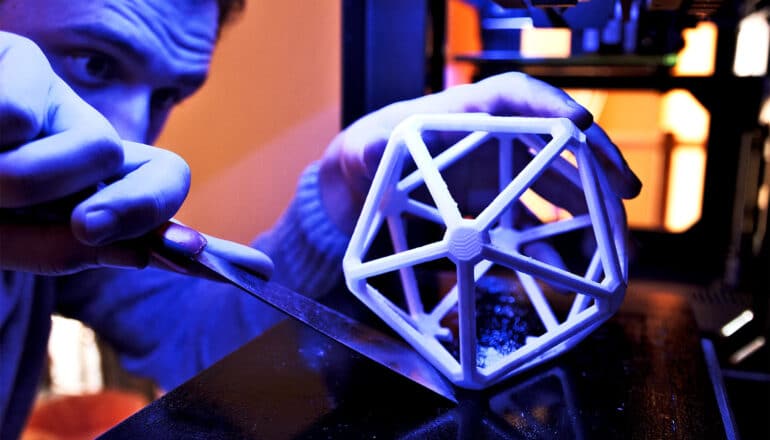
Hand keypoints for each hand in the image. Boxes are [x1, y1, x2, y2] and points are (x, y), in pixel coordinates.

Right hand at [0, 32, 189, 273]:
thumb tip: (139, 253)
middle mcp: (83, 132)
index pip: (162, 176)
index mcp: (94, 181)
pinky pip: (12, 116)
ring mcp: (53, 92)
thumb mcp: (9, 239)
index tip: (102, 230)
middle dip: (49, 186)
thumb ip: (62, 248)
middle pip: (106, 150)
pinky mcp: (20, 55)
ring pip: (58, 134)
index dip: (150, 204)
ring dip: (4, 179)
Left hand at [319, 72, 640, 234]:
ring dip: (589, 207)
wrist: (366, 188)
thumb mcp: (365, 149)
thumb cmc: (370, 154)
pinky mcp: (498, 204)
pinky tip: (568, 265)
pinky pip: (535, 222)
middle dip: (594, 162)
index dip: (552, 107)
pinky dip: (552, 242)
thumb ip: (370, 148)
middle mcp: (495, 138)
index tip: (582, 125)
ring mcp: (501, 172)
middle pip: (556, 142)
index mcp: (467, 112)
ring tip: (614, 235)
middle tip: (625, 188)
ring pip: (558, 184)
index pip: (517, 96)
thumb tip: (370, 149)